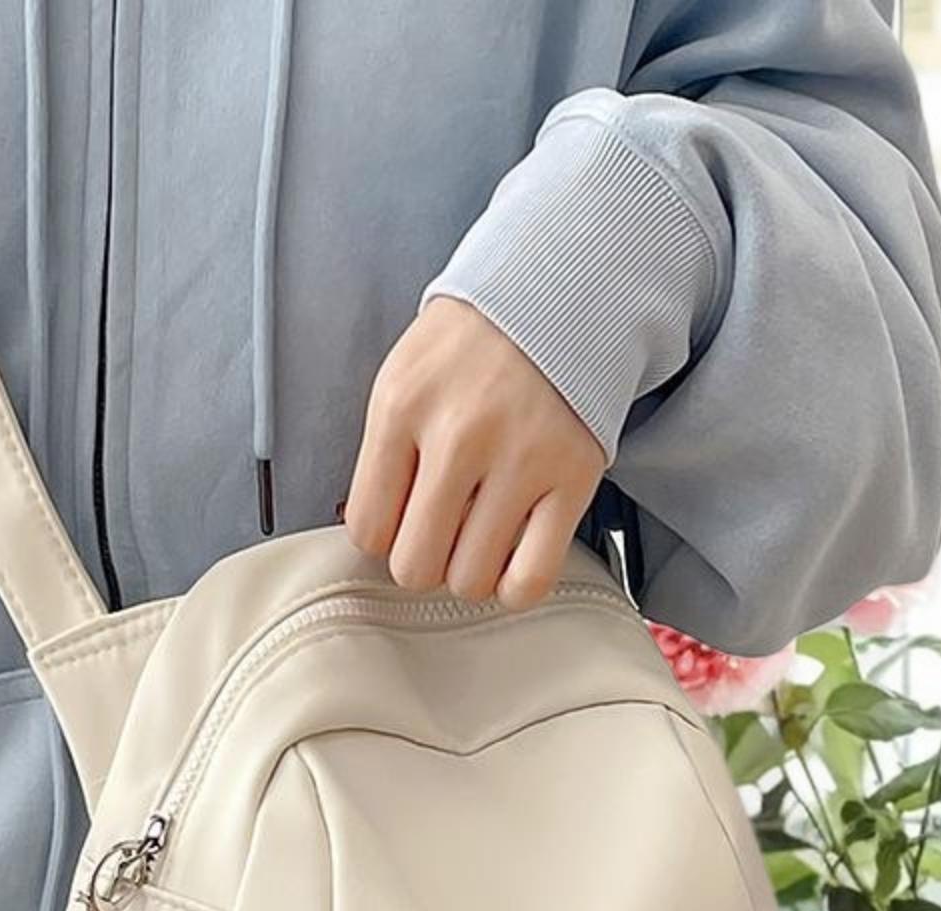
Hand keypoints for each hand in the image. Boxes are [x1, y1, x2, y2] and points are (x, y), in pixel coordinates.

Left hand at [344, 296, 604, 609]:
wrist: (556, 294)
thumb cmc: (470, 347)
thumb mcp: (402, 380)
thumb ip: (381, 456)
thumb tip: (374, 537)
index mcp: (402, 407)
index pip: (368, 528)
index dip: (382, 537)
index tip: (400, 520)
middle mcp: (459, 435)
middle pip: (416, 564)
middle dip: (422, 561)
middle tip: (439, 534)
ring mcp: (521, 459)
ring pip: (470, 579)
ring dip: (468, 572)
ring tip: (476, 537)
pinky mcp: (573, 478)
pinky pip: (531, 576)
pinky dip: (514, 585)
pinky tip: (510, 561)